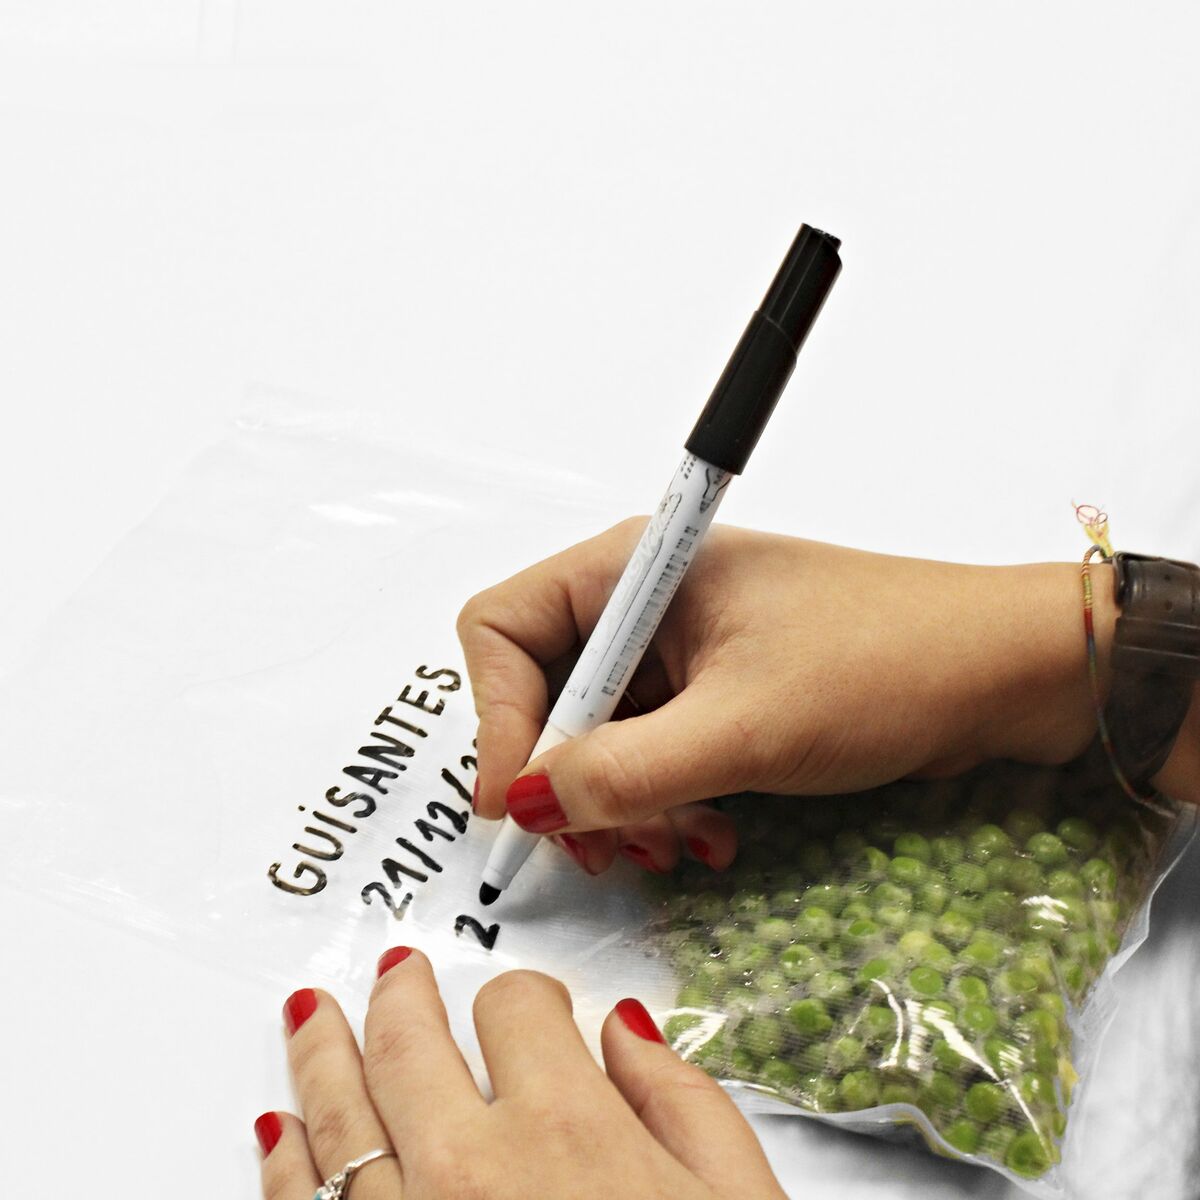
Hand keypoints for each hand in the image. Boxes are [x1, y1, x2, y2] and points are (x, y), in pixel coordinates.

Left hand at [255, 950, 788, 1199]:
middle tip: (396, 971)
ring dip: (320, 1052)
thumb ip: (683, 1101)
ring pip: (339, 1110)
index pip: (515, 1008)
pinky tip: (277, 1130)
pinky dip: (283, 1162)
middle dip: (401, 995)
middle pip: (408, 1039)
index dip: (526, 996)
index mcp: (570, 1131)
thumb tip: (627, 1031)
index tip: (531, 1007)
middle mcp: (472, 1170)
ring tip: (307, 1016)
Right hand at [457, 519, 1199, 872]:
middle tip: (606, 847)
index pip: (502, 629)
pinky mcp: (713, 690)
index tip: (522, 804)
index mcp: (635, 569)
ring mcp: (680, 649)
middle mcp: (644, 602)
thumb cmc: (885, 665)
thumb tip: (525, 804)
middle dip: (566, 779)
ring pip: (596, 735)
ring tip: (676, 846)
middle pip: (544, 692)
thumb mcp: (743, 727)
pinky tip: (709, 835)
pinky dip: (662, 802)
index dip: (496, 718)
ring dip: (619, 803)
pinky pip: (649, 753)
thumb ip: (623, 771)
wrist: (1002, 674)